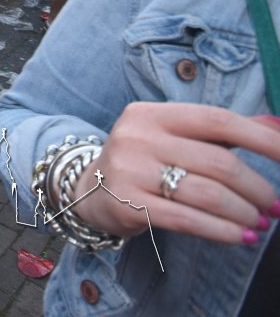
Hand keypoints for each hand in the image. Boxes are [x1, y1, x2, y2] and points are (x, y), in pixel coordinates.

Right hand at [69, 103, 279, 244]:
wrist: (88, 189)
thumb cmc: (144, 160)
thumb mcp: (173, 136)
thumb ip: (222, 130)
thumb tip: (278, 125)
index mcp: (151, 114)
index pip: (218, 120)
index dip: (261, 139)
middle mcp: (137, 137)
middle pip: (218, 162)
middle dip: (257, 188)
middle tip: (275, 206)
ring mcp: (129, 170)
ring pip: (207, 194)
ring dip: (244, 212)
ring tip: (260, 222)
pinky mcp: (127, 204)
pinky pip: (187, 220)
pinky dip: (222, 231)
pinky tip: (240, 237)